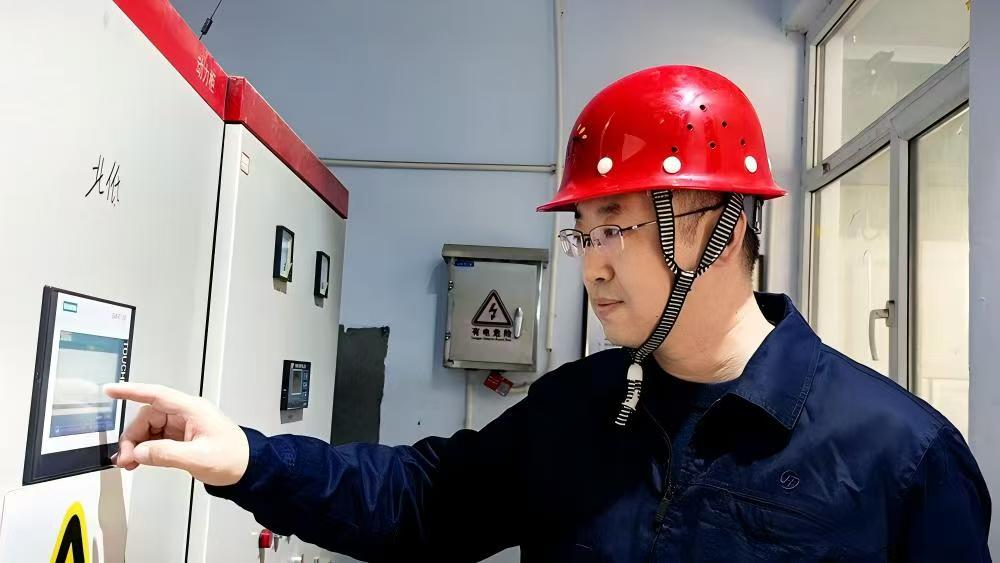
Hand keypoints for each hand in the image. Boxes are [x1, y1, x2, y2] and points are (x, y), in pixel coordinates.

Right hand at [104, 383, 249, 486]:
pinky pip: (157, 438)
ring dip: (137, 444)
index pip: (157, 395)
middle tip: (126, 458)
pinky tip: (140, 461)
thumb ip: (166, 454)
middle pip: (148, 416)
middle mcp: (186, 414)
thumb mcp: (198, 458)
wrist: (249, 468)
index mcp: (193, 410)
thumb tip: (140, 452)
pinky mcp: (182, 437)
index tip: (111, 390)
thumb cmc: (233, 458)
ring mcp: (184, 425)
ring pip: (150, 428)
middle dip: (133, 436)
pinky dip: (146, 449)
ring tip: (131, 463)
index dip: (132, 391)